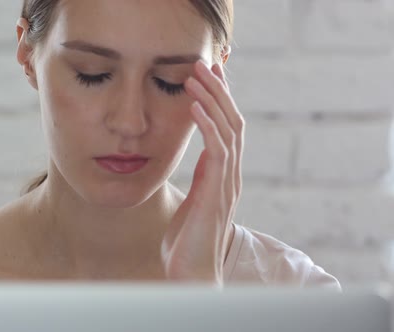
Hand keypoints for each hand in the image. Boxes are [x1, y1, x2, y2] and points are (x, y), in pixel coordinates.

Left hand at [161, 60, 244, 285]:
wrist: (190, 274)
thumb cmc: (186, 242)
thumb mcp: (192, 203)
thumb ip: (199, 180)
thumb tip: (198, 159)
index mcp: (222, 176)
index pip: (227, 130)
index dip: (219, 102)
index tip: (206, 78)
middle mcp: (230, 176)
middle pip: (233, 122)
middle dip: (219, 92)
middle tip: (204, 65)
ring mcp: (227, 183)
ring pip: (228, 130)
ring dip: (212, 100)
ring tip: (196, 76)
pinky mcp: (217, 192)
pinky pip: (216, 150)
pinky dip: (206, 125)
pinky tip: (193, 107)